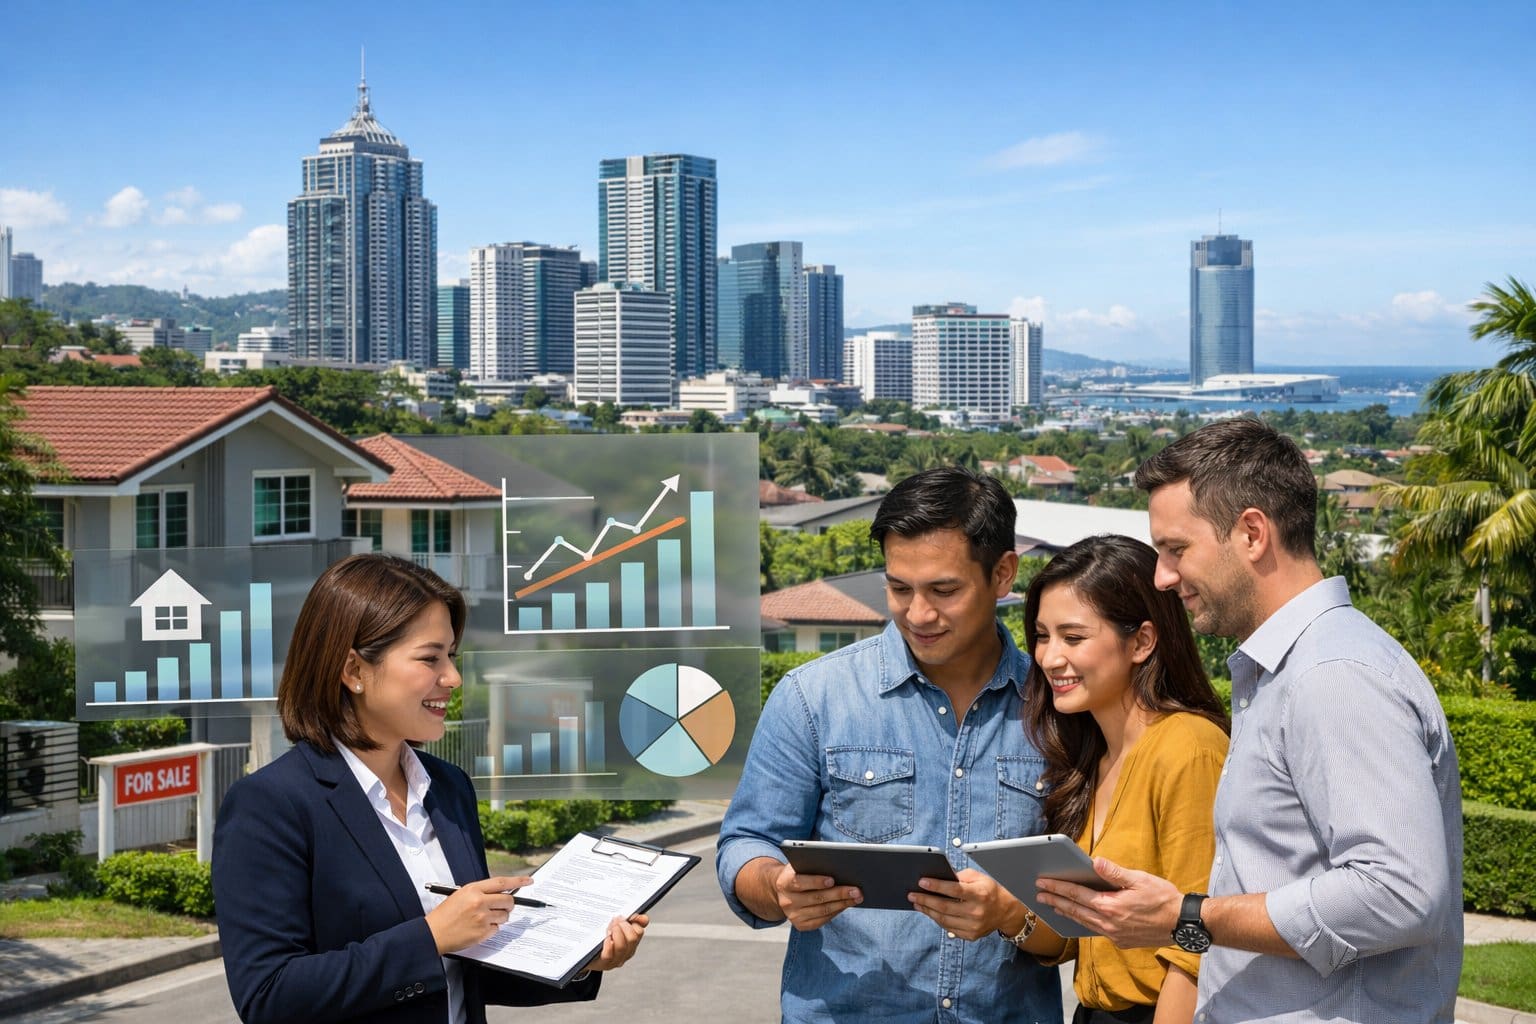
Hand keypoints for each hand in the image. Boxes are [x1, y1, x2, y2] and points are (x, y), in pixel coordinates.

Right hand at [424, 875, 531, 953]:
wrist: (433, 934)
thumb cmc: (444, 915)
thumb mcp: (460, 895)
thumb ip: (480, 893)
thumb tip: (500, 893)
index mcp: (473, 889)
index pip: (501, 882)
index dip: (517, 881)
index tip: (528, 881)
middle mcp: (479, 902)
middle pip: (508, 900)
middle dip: (508, 904)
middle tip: (502, 907)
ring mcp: (482, 918)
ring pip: (504, 916)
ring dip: (499, 918)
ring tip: (483, 919)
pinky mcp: (482, 932)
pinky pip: (496, 929)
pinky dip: (491, 929)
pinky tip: (478, 928)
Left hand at [585, 914, 648, 970]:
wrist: (587, 955)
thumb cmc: (601, 938)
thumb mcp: (614, 926)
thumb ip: (628, 919)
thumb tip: (641, 916)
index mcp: (632, 941)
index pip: (639, 931)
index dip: (636, 920)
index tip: (628, 914)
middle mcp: (627, 951)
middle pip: (633, 938)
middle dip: (624, 926)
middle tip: (616, 919)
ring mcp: (617, 959)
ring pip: (622, 946)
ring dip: (615, 933)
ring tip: (609, 928)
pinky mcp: (605, 964)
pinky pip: (609, 955)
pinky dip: (608, 945)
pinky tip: (605, 938)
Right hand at [770, 861, 861, 930]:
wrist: (784, 890)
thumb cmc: (799, 872)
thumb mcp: (800, 865)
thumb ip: (812, 864)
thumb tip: (839, 865)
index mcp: (784, 882)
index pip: (799, 882)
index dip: (816, 881)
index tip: (832, 880)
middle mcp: (787, 901)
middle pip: (816, 898)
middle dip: (839, 893)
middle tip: (856, 890)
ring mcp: (793, 915)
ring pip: (822, 910)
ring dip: (842, 904)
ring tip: (857, 897)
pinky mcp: (800, 925)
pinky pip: (822, 920)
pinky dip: (836, 912)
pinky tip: (846, 905)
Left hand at [907, 868, 1017, 939]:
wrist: (1006, 911)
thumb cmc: (989, 890)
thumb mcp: (978, 877)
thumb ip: (959, 876)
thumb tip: (937, 877)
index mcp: (979, 894)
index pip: (953, 889)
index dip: (936, 886)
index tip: (921, 882)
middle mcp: (977, 912)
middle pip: (945, 907)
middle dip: (925, 900)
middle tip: (912, 894)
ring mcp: (974, 926)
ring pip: (944, 920)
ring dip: (927, 911)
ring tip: (917, 903)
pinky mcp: (971, 936)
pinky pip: (948, 928)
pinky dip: (937, 919)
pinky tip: (929, 912)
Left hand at [1033, 857, 1180, 948]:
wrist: (1182, 924)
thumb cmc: (1163, 898)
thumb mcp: (1140, 880)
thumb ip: (1115, 872)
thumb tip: (1095, 862)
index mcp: (1111, 906)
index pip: (1077, 895)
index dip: (1057, 888)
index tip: (1042, 883)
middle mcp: (1109, 924)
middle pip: (1075, 910)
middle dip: (1055, 901)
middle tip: (1038, 895)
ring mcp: (1114, 935)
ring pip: (1084, 923)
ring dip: (1067, 913)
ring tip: (1052, 906)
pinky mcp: (1121, 942)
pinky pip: (1096, 931)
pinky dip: (1083, 923)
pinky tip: (1078, 917)